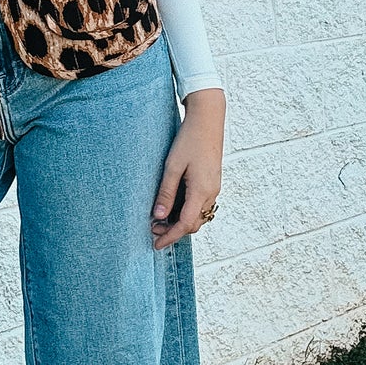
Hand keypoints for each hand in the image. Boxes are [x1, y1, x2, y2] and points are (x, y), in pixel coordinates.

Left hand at [150, 87, 225, 250]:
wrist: (208, 120)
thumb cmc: (189, 140)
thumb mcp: (172, 166)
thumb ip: (166, 193)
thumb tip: (158, 216)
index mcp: (201, 191)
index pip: (186, 224)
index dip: (170, 237)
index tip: (156, 244)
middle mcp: (211, 193)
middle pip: (193, 224)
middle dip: (174, 231)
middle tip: (152, 230)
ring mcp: (213, 188)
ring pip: (198, 216)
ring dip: (180, 222)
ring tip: (158, 219)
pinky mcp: (212, 182)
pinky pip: (200, 205)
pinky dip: (186, 212)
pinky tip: (172, 207)